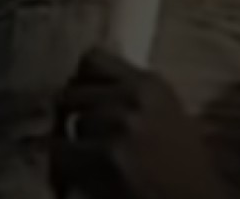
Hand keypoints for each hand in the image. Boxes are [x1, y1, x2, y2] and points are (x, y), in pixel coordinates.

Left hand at [50, 48, 224, 198]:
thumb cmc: (180, 166)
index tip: (80, 100)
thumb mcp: (163, 115)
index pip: (92, 60)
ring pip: (65, 123)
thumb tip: (82, 85)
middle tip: (78, 140)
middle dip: (69, 117)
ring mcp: (119, 124)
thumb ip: (128, 96)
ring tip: (84, 163)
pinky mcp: (105, 156)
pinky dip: (60, 169)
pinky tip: (74, 179)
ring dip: (66, 144)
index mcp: (151, 84)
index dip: (80, 81)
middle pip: (71, 93)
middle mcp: (134, 96)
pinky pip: (59, 154)